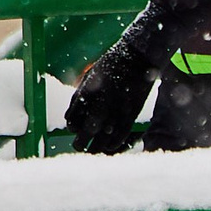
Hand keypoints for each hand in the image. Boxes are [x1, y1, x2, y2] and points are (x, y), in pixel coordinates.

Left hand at [65, 39, 153, 154]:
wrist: (137, 58)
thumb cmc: (112, 64)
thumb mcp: (90, 76)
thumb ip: (81, 95)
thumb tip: (72, 114)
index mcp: (86, 94)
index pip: (72, 120)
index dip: (72, 127)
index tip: (75, 128)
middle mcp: (100, 106)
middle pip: (85, 134)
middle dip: (80, 143)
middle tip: (79, 146)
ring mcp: (116, 112)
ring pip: (102, 140)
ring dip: (95, 149)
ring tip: (92, 152)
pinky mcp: (131, 115)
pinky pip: (120, 137)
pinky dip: (113, 145)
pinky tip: (110, 146)